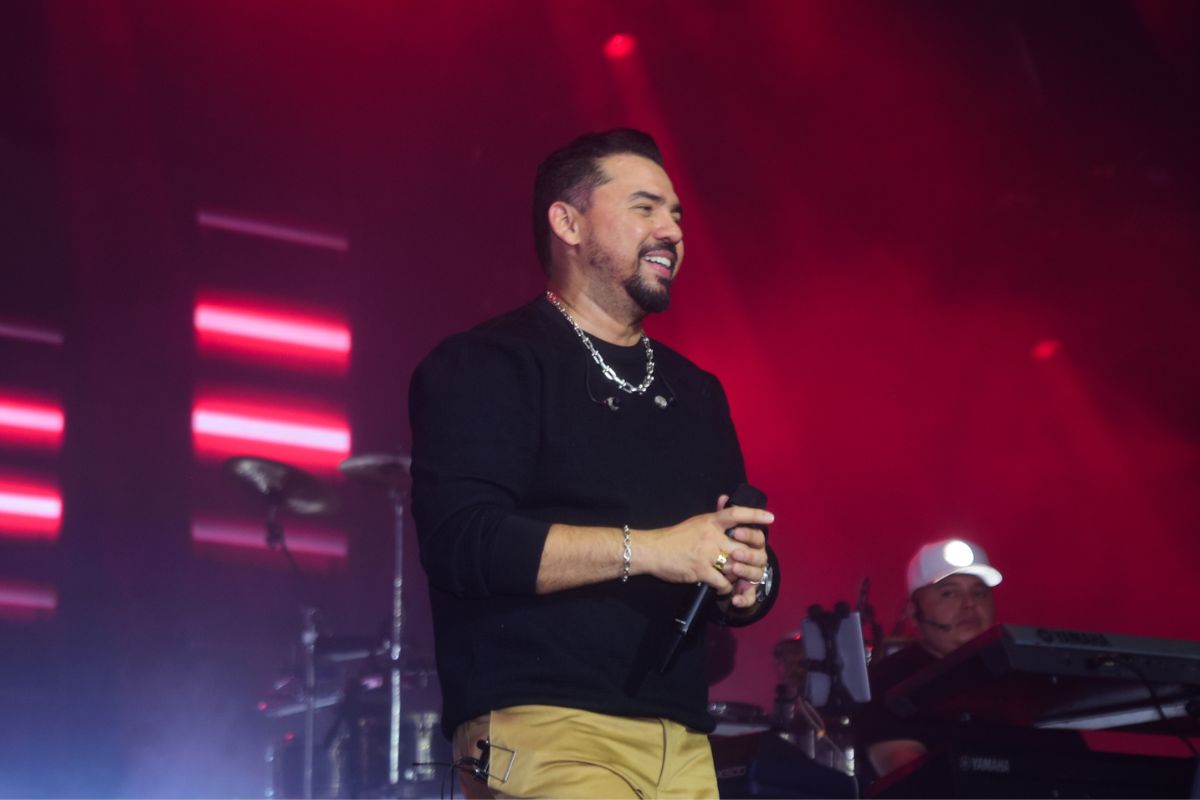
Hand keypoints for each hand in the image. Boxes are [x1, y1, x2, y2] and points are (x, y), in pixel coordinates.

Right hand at [636, 495, 771, 606]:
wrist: (653, 550)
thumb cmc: (674, 537)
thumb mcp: (696, 521)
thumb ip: (714, 515)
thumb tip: (726, 498)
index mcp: (710, 522)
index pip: (736, 514)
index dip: (755, 515)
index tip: (771, 518)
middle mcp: (711, 536)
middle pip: (741, 547)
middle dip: (748, 559)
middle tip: (749, 564)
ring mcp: (706, 554)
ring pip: (734, 566)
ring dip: (737, 574)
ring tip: (734, 576)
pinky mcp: (700, 570)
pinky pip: (722, 582)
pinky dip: (725, 587)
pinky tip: (722, 588)